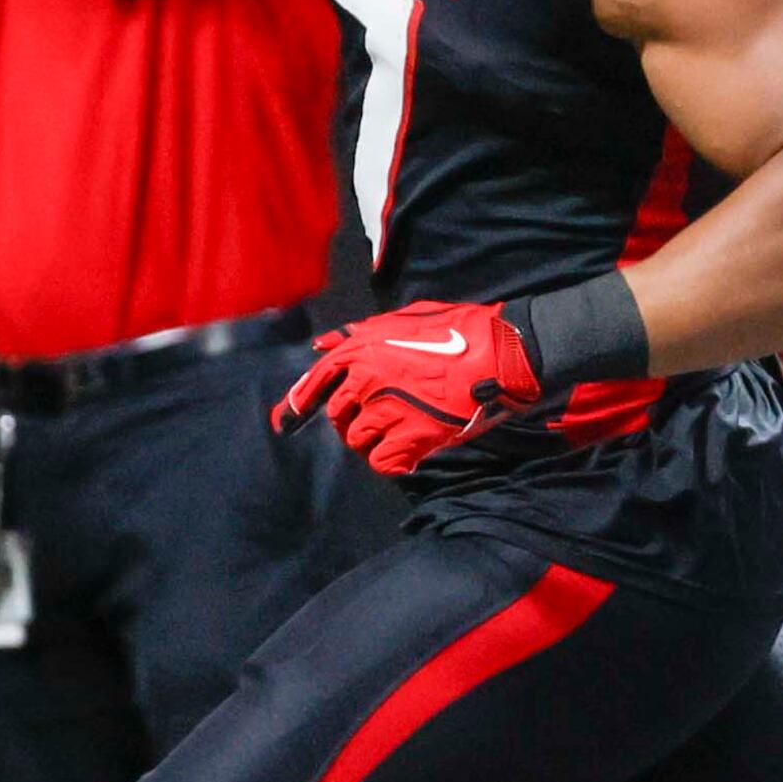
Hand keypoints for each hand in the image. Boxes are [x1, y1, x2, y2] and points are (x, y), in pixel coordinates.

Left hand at [271, 301, 546, 476]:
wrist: (501, 353)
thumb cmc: (458, 330)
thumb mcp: (403, 319)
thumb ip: (360, 333)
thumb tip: (321, 345)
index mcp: (362, 349)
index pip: (316, 381)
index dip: (295, 405)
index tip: (281, 423)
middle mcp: (368, 380)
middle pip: (338, 417)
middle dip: (351, 422)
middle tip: (378, 421)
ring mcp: (389, 409)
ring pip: (358, 441)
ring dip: (375, 441)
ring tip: (402, 431)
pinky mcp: (414, 437)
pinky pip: (382, 463)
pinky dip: (393, 462)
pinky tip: (410, 452)